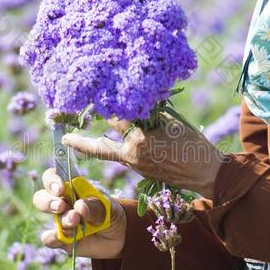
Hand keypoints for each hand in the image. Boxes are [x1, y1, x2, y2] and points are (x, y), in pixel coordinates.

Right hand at [32, 168, 126, 258]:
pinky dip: (54, 238)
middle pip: (41, 197)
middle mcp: (61, 202)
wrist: (118, 237)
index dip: (52, 180)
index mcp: (72, 187)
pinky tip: (67, 238)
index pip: (53, 177)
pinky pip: (48, 238)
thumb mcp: (109, 208)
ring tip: (76, 221)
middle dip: (48, 201)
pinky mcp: (60, 239)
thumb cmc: (110, 214)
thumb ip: (95, 206)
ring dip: (61, 219)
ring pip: (48, 222)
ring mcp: (59, 220)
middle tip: (61, 206)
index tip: (60, 188)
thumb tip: (79, 206)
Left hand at [62, 113, 222, 197]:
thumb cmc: (193, 144)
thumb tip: (136, 102)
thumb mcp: (172, 121)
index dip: (105, 104)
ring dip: (96, 146)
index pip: (116, 117)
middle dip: (80, 142)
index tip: (92, 95)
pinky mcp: (141, 173)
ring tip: (75, 141)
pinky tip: (119, 142)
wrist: (205, 174)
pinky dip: (120, 148)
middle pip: (100, 146)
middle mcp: (132, 154)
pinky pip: (125, 157)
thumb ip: (151, 113)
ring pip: (111, 153)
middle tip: (63, 138)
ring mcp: (135, 166)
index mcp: (139, 139)